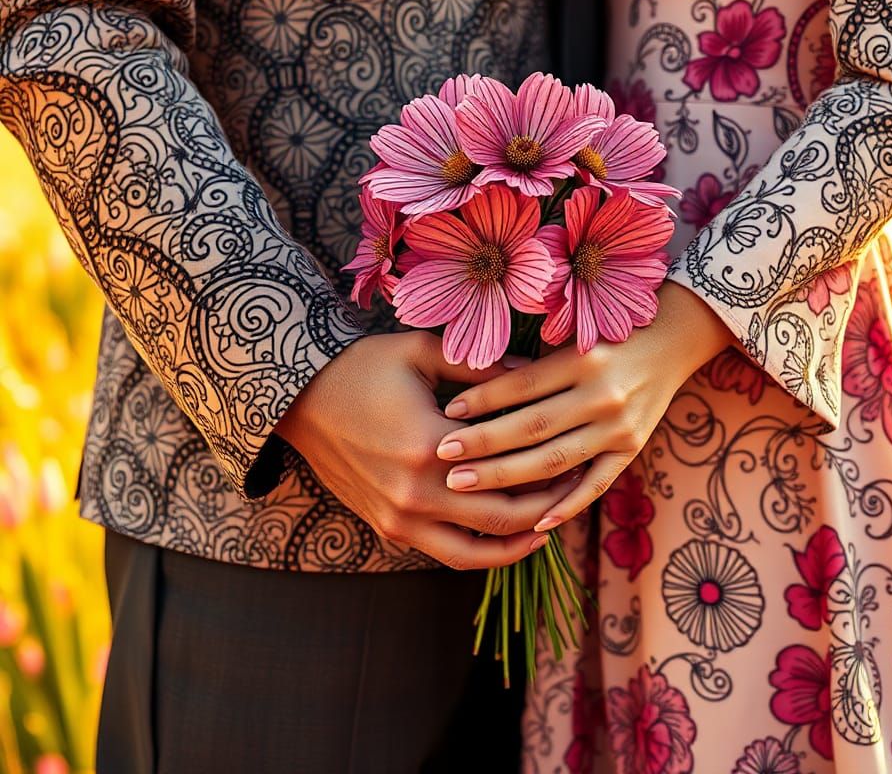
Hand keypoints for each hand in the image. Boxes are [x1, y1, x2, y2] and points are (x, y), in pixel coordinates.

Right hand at [275, 331, 563, 568]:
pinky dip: (478, 552)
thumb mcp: (421, 353)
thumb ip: (481, 369)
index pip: (509, 469)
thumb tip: (536, 374)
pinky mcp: (387, 527)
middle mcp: (415, 492)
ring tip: (548, 527)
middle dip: (545, 507)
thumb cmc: (361, 368)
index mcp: (430, 445)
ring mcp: (398, 517)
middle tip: (574, 489)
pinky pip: (442, 555)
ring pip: (473, 553)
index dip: (550, 466)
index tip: (576, 451)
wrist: (299, 399)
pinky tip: (503, 537)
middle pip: (501, 517)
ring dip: (516, 544)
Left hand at [434, 283, 733, 531]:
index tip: (447, 412)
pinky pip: (596, 484)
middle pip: (533, 426)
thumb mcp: (573, 336)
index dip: (483, 399)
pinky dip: (566, 505)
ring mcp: (620, 427)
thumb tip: (467, 381)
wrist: (674, 339)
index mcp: (582, 360)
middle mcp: (602, 394)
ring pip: (555, 460)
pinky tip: (533, 524)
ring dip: (506, 476)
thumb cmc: (608, 334)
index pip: (523, 385)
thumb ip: (532, 364)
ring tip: (462, 484)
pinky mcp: (632, 451)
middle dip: (483, 444)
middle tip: (441, 456)